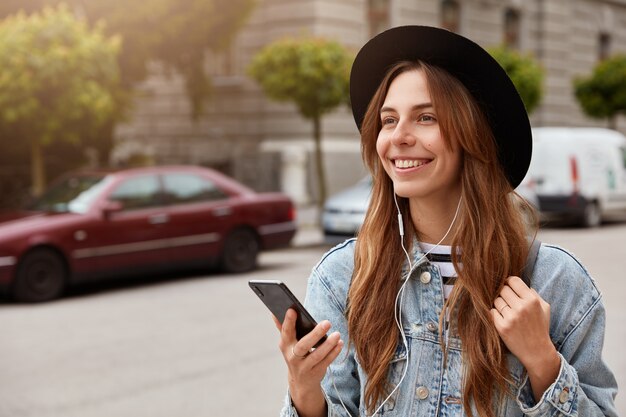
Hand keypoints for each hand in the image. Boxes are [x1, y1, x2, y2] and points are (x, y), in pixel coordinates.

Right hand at [272, 308, 342, 416]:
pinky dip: (334, 352)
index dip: (288, 322)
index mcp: (285, 345)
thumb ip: (283, 327)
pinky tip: (339, 343)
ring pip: (317, 356)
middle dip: (315, 334)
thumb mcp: (287, 343)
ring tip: (337, 334)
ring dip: (328, 345)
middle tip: (327, 323)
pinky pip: (325, 362)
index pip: (286, 332)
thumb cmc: (295, 355)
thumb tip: (273, 312)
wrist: (301, 382)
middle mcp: (293, 357)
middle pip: (303, 346)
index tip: (293, 309)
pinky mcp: (315, 373)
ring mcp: (304, 367)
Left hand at [491, 276, 559, 400]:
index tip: (508, 287)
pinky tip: (502, 319)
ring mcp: (511, 317)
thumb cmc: (540, 327)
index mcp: (532, 300)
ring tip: (506, 311)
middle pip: (502, 289)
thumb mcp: (544, 308)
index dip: (509, 282)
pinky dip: (495, 314)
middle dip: (503, 294)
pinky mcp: (502, 327)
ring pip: (496, 300)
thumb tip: (516, 282)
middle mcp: (522, 307)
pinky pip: (492, 312)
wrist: (537, 352)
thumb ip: (532, 293)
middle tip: (507, 301)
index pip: (513, 280)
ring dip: (499, 304)